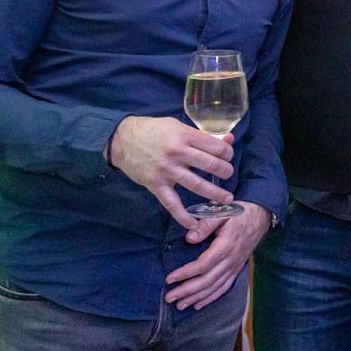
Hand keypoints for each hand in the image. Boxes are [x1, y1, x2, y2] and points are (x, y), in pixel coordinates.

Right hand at [109, 116, 235, 230]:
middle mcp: (178, 153)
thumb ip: (202, 135)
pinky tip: (194, 224)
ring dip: (215, 194)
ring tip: (227, 199)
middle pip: (211, 165)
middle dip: (225, 172)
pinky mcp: (155, 184)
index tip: (228, 157)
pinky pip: (171, 203)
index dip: (228, 153)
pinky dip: (183, 216)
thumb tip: (229, 140)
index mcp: (185, 136)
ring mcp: (167, 170)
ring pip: (197, 185)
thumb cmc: (153, 130)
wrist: (121, 139)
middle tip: (229, 175)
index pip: (216, 147)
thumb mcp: (178, 125)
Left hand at [164, 203, 269, 309]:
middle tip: (169, 298)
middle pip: (208, 280)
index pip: (203, 264)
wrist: (261, 216)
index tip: (170, 279)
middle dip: (187, 291)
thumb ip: (205, 225)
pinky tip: (199, 304)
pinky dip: (211, 297)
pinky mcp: (237, 269)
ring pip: (215, 287)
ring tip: (180, 306)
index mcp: (226, 245)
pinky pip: (224, 287)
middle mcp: (231, 259)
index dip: (186, 273)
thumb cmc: (238, 213)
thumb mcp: (221, 213)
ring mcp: (235, 266)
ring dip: (197, 298)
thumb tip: (189, 238)